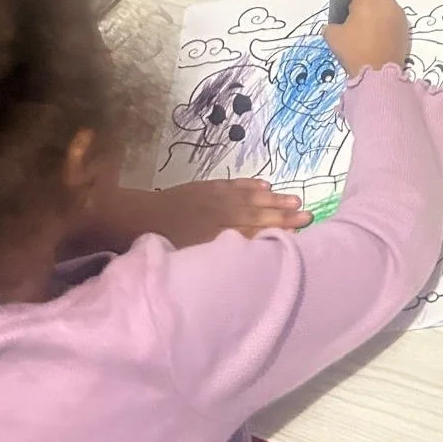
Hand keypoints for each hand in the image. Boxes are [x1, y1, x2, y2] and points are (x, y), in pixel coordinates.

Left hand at [148, 180, 312, 245]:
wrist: (134, 218)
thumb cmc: (159, 244)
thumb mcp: (188, 258)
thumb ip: (217, 255)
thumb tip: (246, 257)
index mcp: (217, 233)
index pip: (254, 231)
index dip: (278, 230)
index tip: (301, 229)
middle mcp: (221, 213)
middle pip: (258, 213)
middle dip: (284, 214)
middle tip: (308, 212)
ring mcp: (215, 197)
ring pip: (250, 196)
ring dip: (273, 197)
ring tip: (294, 198)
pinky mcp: (206, 186)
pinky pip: (234, 184)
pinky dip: (250, 184)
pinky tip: (264, 184)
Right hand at [325, 0, 410, 75]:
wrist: (379, 72)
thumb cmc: (355, 51)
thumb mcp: (332, 36)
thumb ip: (332, 24)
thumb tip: (336, 24)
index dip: (345, 5)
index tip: (343, 19)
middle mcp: (385, 1)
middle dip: (362, 8)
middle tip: (355, 27)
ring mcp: (398, 13)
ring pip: (383, 8)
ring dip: (375, 16)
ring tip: (368, 34)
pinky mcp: (406, 26)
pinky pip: (392, 19)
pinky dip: (386, 25)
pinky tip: (379, 39)